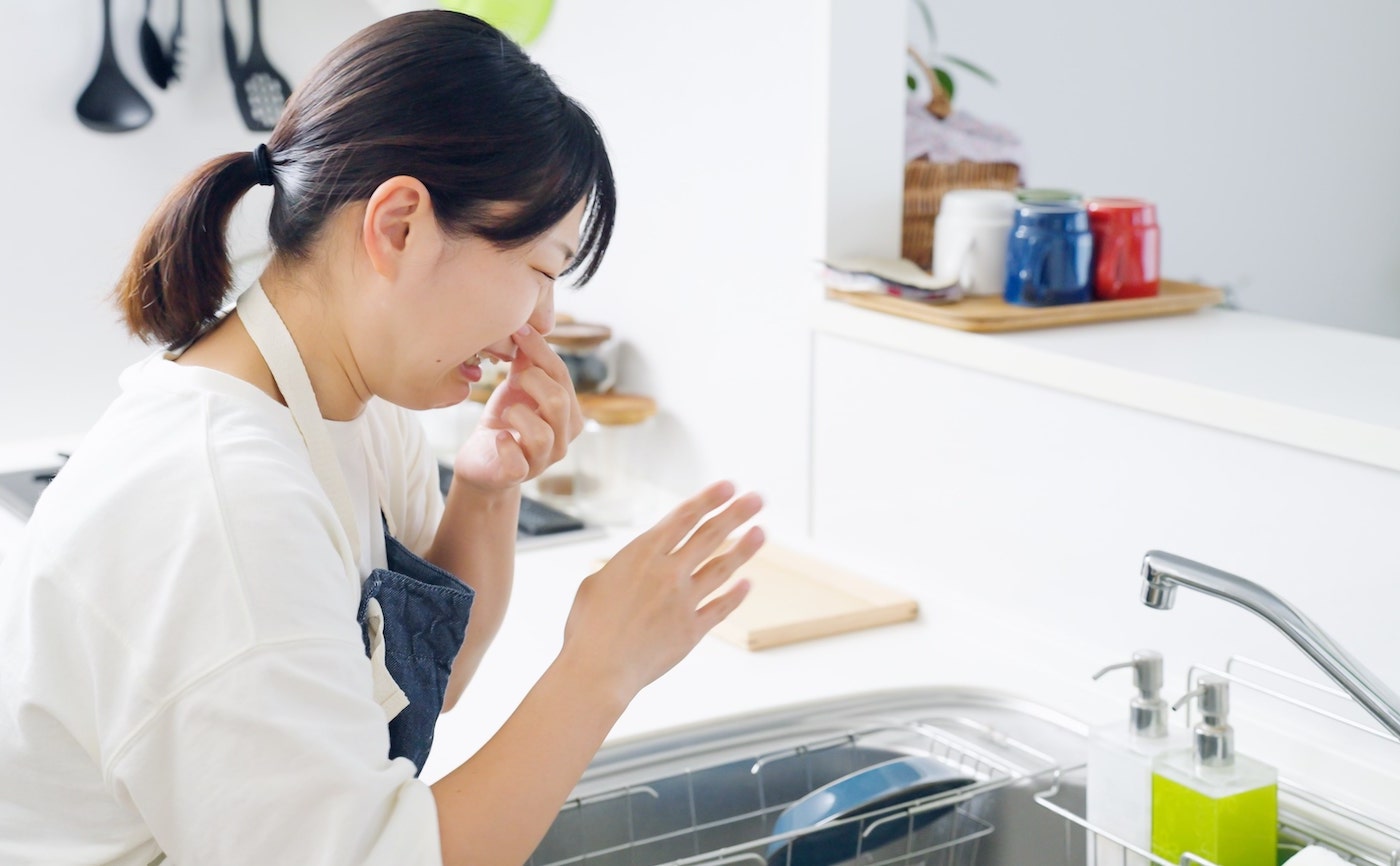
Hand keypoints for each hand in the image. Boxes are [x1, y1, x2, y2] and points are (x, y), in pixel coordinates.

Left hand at [452, 325, 583, 492]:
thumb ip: (528, 364)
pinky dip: (505, 445)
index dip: (541, 351)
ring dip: (518, 414)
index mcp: (568, 414)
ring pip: (542, 433)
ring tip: (506, 412)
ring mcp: (542, 461)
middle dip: (532, 381)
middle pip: (558, 401)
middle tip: (514, 379)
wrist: (483, 462)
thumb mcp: (517, 388)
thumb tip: (528, 328)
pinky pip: (518, 462)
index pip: (562, 376)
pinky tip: (498, 437)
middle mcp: (562, 439)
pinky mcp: (517, 476)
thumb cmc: (505, 421)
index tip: (519, 330)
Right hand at [561, 481, 764, 700]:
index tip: (729, 486)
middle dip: (735, 513)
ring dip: (743, 548)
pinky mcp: (692, 630)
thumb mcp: (595, 585)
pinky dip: (735, 595)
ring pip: (721, 567)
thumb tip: (634, 567)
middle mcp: (668, 573)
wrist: (599, 670)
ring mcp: (683, 601)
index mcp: (641, 555)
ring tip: (761, 532)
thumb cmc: (587, 629)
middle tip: (757, 498)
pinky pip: (720, 607)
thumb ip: (623, 570)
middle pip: (710, 536)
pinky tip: (747, 584)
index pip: (684, 518)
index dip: (708, 499)